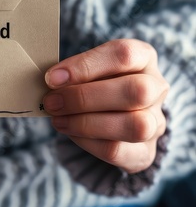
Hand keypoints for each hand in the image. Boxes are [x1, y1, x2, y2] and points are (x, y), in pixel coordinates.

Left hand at [43, 39, 168, 173]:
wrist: (109, 114)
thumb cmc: (93, 82)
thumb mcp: (87, 68)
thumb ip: (73, 72)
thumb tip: (50, 81)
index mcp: (143, 58)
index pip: (124, 55)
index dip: (85, 66)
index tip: (52, 78)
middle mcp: (156, 88)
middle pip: (136, 91)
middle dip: (84, 98)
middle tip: (52, 102)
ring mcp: (156, 122)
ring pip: (134, 126)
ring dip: (86, 123)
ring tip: (57, 119)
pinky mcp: (144, 152)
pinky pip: (118, 150)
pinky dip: (86, 142)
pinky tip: (69, 131)